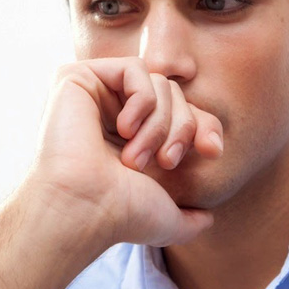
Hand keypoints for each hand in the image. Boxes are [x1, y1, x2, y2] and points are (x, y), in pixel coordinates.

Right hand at [31, 57, 223, 247]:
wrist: (85, 209)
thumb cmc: (120, 217)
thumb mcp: (167, 218)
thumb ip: (189, 219)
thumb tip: (207, 217)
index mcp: (129, 137)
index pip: (180, 113)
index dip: (203, 126)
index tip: (212, 152)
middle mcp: (110, 113)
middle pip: (174, 95)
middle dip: (179, 129)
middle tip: (165, 163)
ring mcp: (93, 94)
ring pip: (158, 83)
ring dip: (159, 122)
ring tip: (136, 156)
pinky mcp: (76, 78)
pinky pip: (134, 68)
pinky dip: (142, 99)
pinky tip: (124, 129)